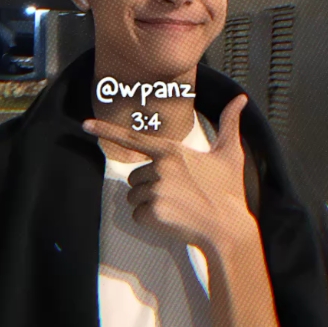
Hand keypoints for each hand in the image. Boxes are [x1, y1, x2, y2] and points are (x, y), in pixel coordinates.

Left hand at [82, 94, 251, 250]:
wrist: (228, 228)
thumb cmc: (228, 191)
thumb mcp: (230, 153)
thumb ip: (230, 123)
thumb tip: (242, 98)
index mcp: (172, 151)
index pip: (133, 138)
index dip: (107, 130)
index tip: (85, 124)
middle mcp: (160, 167)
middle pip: (134, 176)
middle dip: (150, 186)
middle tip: (177, 194)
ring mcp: (155, 189)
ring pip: (134, 196)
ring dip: (149, 203)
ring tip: (176, 206)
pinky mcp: (152, 211)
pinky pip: (137, 215)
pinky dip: (149, 220)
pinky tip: (171, 219)